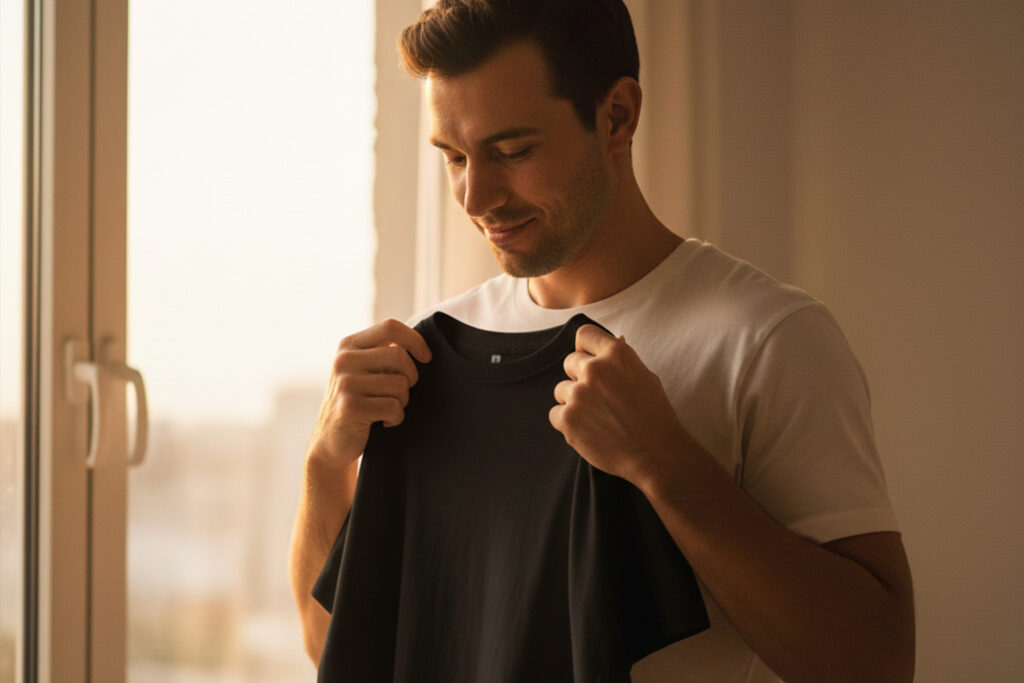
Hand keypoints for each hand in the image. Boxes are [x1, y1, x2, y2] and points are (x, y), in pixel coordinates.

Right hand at [308, 319, 431, 467]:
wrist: (331, 442)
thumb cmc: (358, 403)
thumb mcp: (365, 371)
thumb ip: (384, 354)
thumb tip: (422, 347)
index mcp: (349, 345)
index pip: (390, 327)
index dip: (415, 340)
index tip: (426, 358)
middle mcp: (344, 360)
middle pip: (399, 356)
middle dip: (411, 378)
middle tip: (403, 393)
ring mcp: (345, 383)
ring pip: (399, 384)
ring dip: (402, 401)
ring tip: (389, 409)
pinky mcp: (350, 407)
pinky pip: (393, 407)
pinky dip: (396, 418)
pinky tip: (383, 421)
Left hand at [549, 324, 686, 487]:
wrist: (656, 453)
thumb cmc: (655, 416)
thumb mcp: (645, 377)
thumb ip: (622, 359)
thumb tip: (616, 339)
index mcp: (617, 354)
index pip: (585, 335)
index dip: (585, 349)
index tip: (589, 361)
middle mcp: (595, 369)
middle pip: (570, 362)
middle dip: (579, 377)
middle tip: (598, 398)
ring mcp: (579, 393)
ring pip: (561, 390)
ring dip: (573, 402)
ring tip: (597, 418)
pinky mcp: (568, 418)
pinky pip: (555, 414)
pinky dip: (567, 423)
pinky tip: (589, 431)